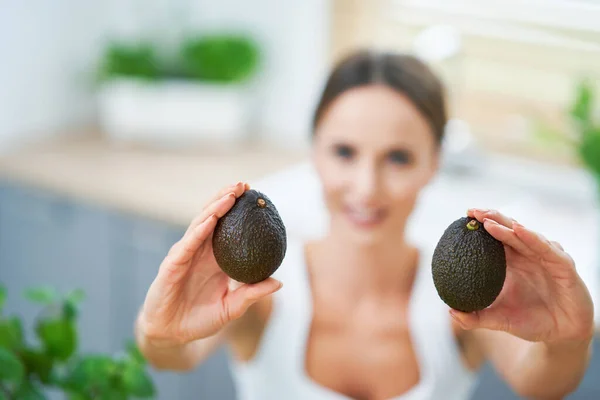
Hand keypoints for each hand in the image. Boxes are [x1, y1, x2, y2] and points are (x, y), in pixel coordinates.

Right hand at [138, 182, 282, 345]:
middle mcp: (199, 251)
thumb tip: (279, 282)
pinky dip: (198, 231)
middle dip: (227, 198)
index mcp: (214, 258)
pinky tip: (210, 220)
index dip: (239, 209)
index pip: (227, 226)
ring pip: (199, 225)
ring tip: (230, 194)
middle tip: (245, 184)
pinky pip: (186, 245)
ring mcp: (184, 256)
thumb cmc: (200, 320)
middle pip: (212, 217)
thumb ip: (252, 294)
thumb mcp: (232, 308)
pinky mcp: (172, 266)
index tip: (257, 196)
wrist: (172, 336)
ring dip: (214, 207)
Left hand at [450, 209, 593, 343]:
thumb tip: (452, 312)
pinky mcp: (563, 267)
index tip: (464, 217)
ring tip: (488, 221)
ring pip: (526, 236)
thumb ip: (477, 318)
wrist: (563, 336)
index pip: (496, 238)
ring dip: (507, 226)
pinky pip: (548, 250)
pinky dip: (533, 238)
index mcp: (513, 262)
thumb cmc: (532, 321)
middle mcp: (529, 255)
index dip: (482, 225)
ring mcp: (547, 258)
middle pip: (509, 230)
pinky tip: (519, 230)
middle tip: (471, 211)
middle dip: (491, 218)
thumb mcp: (500, 320)